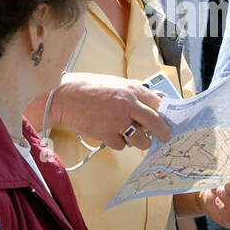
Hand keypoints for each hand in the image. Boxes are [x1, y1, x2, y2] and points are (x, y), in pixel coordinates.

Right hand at [52, 72, 171, 150]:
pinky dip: (119, 143)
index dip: (164, 114)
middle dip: (163, 133)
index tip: (166, 120)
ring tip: (135, 138)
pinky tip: (112, 134)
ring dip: (140, 142)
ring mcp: (118, 121)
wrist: (64, 97)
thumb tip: (150, 105)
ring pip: (141, 140)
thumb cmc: (88, 88)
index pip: (158, 104)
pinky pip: (122, 145)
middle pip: (156, 123)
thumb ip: (132, 94)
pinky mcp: (106, 134)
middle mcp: (128, 104)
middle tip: (165, 137)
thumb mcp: (115, 83)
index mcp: (132, 89)